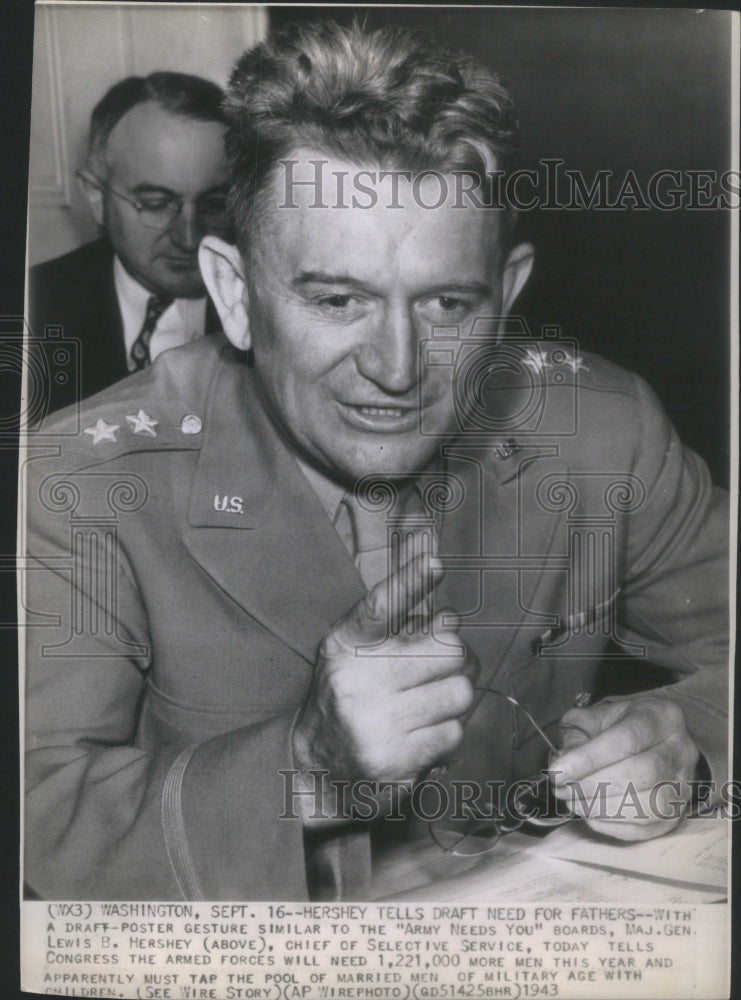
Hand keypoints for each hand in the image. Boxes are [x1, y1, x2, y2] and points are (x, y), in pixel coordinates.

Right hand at [293, 552, 475, 815]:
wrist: (315, 765)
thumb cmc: (350, 694)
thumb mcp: (357, 648)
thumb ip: (397, 617)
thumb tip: (441, 588)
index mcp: (346, 645)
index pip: (381, 605)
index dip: (410, 581)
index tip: (435, 563)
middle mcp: (356, 680)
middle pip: (448, 652)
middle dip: (459, 659)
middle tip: (449, 666)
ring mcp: (374, 722)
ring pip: (459, 694)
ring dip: (455, 697)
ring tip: (433, 701)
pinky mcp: (393, 760)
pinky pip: (453, 733)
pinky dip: (447, 732)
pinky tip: (424, 732)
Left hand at [548, 697, 699, 840]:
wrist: (654, 743)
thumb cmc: (620, 727)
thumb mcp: (596, 717)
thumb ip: (577, 734)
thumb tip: (564, 762)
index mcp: (661, 717)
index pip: (626, 739)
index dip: (588, 759)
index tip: (557, 772)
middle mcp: (681, 751)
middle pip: (640, 773)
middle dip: (593, 785)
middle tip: (562, 789)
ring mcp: (684, 786)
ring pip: (646, 806)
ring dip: (600, 808)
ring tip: (573, 801)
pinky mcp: (676, 816)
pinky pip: (645, 829)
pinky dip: (611, 825)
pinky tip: (590, 814)